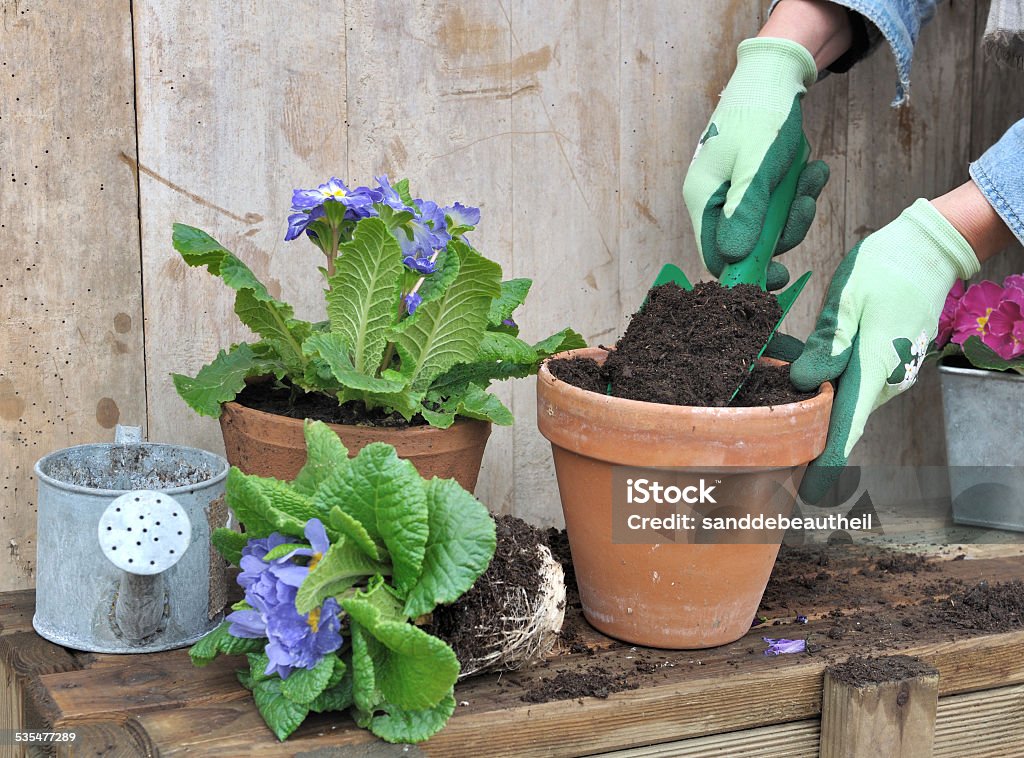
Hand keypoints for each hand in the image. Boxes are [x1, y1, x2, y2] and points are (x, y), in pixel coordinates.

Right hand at [683, 38, 829, 290]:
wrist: (775, 74)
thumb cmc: (761, 115)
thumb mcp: (757, 166)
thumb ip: (745, 213)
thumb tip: (734, 258)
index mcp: (702, 198)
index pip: (716, 256)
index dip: (746, 271)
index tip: (781, 274)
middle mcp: (715, 200)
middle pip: (748, 244)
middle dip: (783, 229)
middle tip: (804, 204)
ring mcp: (736, 192)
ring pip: (769, 224)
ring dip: (796, 205)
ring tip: (812, 174)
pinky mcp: (756, 183)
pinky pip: (779, 203)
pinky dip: (799, 189)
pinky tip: (812, 168)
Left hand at [791, 199, 980, 502]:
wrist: (929, 250)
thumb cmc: (887, 268)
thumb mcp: (849, 299)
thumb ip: (827, 343)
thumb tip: (803, 383)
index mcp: (874, 367)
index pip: (848, 427)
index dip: (827, 462)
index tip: (809, 493)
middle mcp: (886, 379)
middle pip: (841, 418)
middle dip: (808, 432)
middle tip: (770, 444)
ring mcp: (890, 372)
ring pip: (844, 399)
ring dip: (812, 401)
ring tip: (772, 390)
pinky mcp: (887, 362)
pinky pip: (852, 381)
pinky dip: (826, 380)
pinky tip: (797, 361)